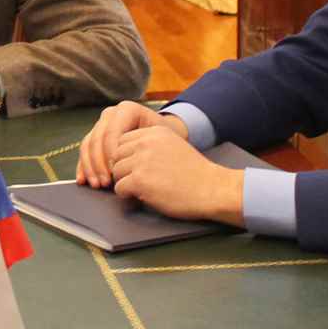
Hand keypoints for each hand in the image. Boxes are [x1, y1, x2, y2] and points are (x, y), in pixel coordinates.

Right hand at [75, 102, 184, 187]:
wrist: (163, 139)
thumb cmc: (166, 140)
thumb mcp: (161, 139)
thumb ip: (146, 147)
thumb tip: (129, 166)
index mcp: (127, 110)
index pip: (112, 132)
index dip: (111, 154)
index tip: (116, 173)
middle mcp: (111, 114)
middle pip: (97, 139)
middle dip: (99, 163)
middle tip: (106, 182)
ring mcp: (101, 124)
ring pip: (88, 145)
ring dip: (90, 167)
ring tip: (97, 185)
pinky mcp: (95, 136)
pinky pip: (84, 151)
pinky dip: (83, 167)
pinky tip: (83, 180)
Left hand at [108, 126, 242, 223]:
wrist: (212, 189)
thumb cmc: (196, 172)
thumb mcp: (173, 145)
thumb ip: (151, 145)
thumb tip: (126, 155)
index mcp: (154, 131)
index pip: (123, 140)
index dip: (127, 156)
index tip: (136, 167)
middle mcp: (146, 142)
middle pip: (117, 155)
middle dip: (124, 169)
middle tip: (137, 181)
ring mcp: (142, 161)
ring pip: (116, 172)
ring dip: (125, 183)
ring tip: (141, 189)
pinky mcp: (140, 180)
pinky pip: (119, 188)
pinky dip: (127, 196)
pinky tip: (142, 197)